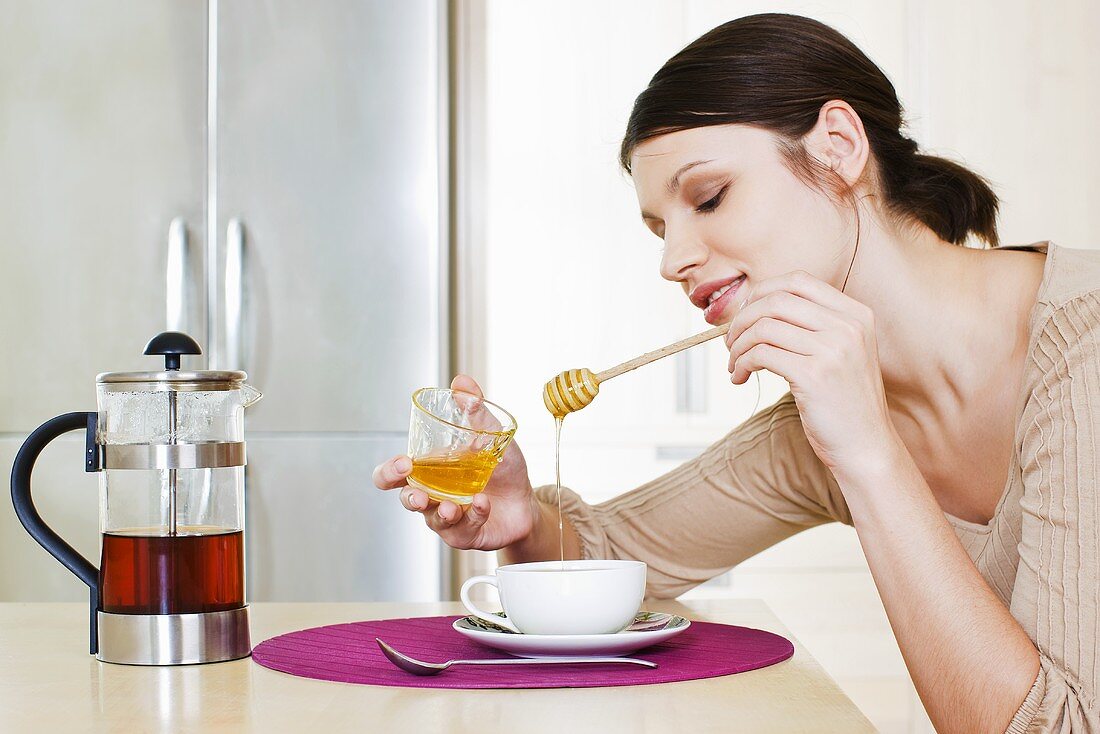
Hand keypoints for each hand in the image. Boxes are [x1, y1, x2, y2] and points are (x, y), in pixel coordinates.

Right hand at [372, 374, 538, 550]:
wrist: (526, 500)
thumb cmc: (501, 468)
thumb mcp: (492, 435)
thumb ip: (475, 412)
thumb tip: (462, 383)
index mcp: (429, 471)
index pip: (393, 474)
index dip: (389, 472)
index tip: (404, 463)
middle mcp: (432, 495)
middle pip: (404, 498)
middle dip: (408, 497)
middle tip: (419, 494)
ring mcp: (446, 517)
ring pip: (432, 519)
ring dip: (440, 512)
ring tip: (452, 506)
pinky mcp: (465, 534)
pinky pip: (462, 529)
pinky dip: (473, 514)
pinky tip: (483, 504)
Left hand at [724, 270, 897, 473]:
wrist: (866, 446)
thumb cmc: (844, 401)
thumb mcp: (842, 352)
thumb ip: (813, 326)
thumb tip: (757, 306)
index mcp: (856, 314)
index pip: (798, 281)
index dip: (763, 292)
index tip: (746, 314)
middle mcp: (848, 326)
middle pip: (775, 300)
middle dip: (743, 319)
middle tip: (730, 341)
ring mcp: (833, 350)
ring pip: (763, 327)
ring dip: (738, 346)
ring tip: (735, 364)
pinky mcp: (813, 375)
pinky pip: (760, 355)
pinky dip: (741, 364)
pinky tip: (741, 377)